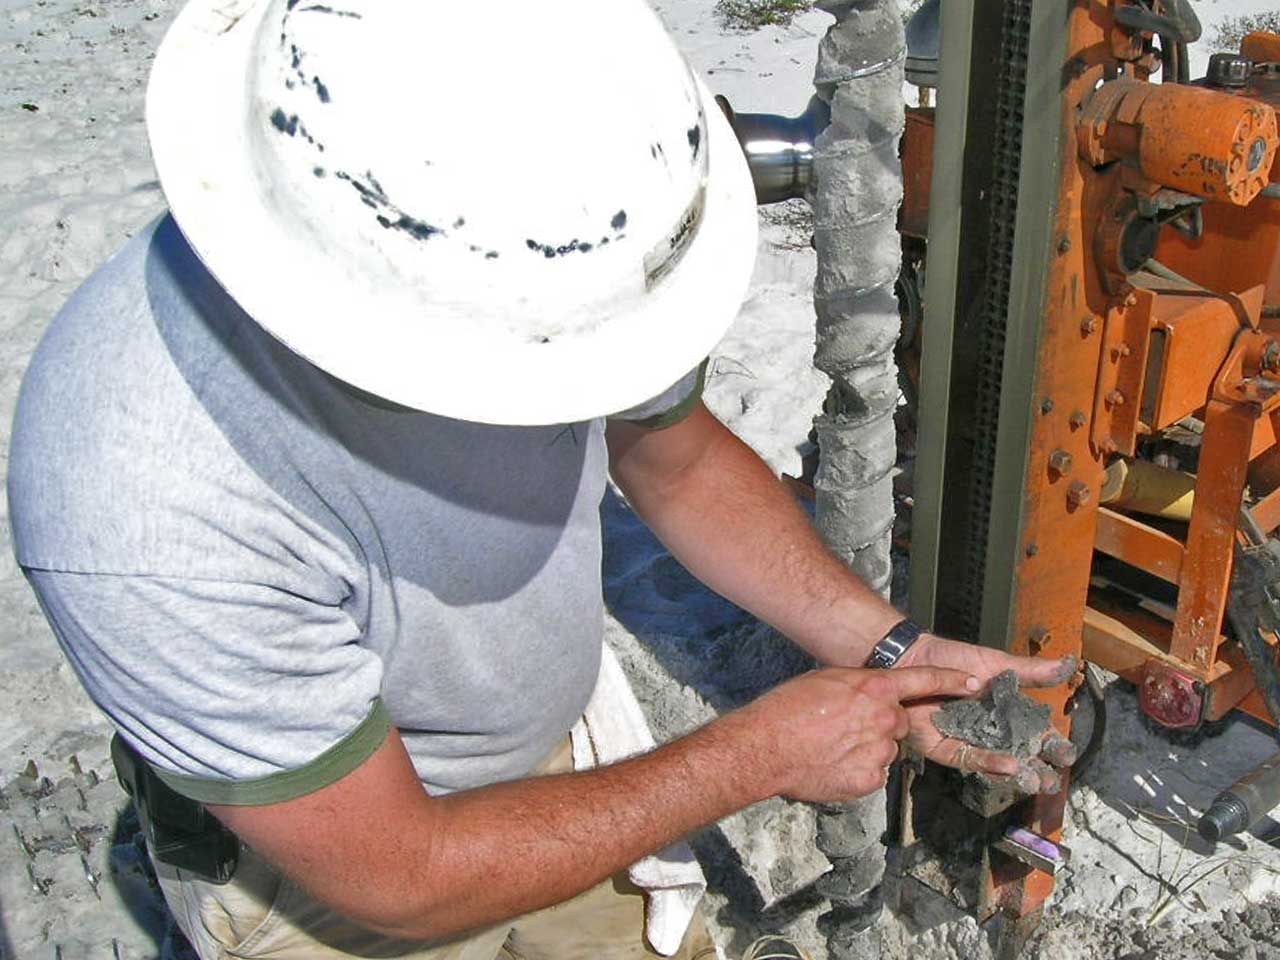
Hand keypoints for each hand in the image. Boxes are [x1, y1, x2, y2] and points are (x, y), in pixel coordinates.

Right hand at [739, 665, 980, 804]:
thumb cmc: (786, 709)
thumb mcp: (825, 682)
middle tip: (845, 729)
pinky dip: (856, 772)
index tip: (972, 684)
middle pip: (897, 722)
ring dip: (866, 750)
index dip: (950, 681)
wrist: (765, 747)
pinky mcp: (870, 780)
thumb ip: (856, 689)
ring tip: (830, 749)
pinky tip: (830, 766)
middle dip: (880, 725)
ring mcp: (880, 751)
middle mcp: (884, 717)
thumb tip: (865, 698)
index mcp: (874, 687)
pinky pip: (872, 774)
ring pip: (884, 751)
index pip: (924, 680)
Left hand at [898, 633, 1077, 791]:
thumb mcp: (995, 662)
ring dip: (1018, 772)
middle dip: (1038, 768)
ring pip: (998, 762)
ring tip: (1036, 781)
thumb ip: (1030, 671)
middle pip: (1020, 753)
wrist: (913, 658)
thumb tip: (1068, 666)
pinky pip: (969, 758)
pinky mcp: (946, 747)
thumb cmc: (953, 658)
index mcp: (1006, 712)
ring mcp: (969, 740)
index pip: (1036, 732)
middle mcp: (990, 731)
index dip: (1052, 744)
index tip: (1067, 754)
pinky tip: (1008, 766)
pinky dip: (988, 762)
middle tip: (1053, 781)